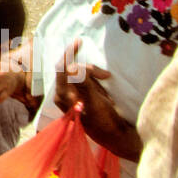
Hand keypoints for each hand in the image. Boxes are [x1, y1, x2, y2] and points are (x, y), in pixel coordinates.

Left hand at [53, 40, 138, 158]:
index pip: (61, 68)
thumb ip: (83, 83)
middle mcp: (64, 94)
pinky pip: (88, 81)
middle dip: (91, 71)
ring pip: (82, 74)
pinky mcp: (81, 95)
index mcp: (62, 95)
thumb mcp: (94, 102)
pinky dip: (98, 83)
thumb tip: (71, 67)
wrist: (115, 137)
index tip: (79, 41)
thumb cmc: (104, 121)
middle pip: (74, 70)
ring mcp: (72, 94)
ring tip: (107, 95)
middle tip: (107, 76)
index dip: (69, 53)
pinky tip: (106, 96)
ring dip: (96, 79)